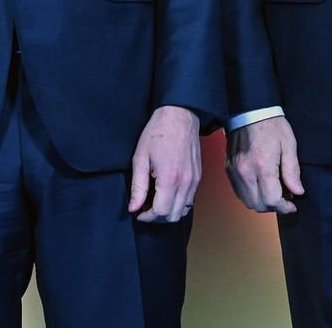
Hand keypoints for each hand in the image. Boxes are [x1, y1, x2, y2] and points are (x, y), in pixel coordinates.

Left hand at [129, 105, 201, 222]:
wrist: (180, 114)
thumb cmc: (158, 132)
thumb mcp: (140, 158)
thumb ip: (137, 186)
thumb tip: (133, 208)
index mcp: (170, 178)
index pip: (161, 212)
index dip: (147, 216)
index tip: (139, 211)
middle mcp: (186, 182)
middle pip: (174, 215)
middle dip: (158, 216)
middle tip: (146, 206)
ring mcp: (195, 179)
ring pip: (185, 209)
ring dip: (170, 210)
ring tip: (157, 199)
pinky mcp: (198, 175)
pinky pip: (190, 199)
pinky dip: (179, 201)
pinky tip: (168, 191)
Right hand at [225, 116, 303, 213]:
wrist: (250, 110)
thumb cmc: (272, 125)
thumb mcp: (289, 145)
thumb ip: (292, 171)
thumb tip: (297, 192)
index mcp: (262, 166)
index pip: (271, 200)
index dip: (284, 207)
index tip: (292, 204)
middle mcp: (245, 172)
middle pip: (258, 205)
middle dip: (273, 206)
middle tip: (285, 198)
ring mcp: (234, 171)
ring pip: (247, 201)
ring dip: (261, 202)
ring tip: (273, 191)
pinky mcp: (229, 169)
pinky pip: (238, 192)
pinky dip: (250, 194)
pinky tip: (260, 185)